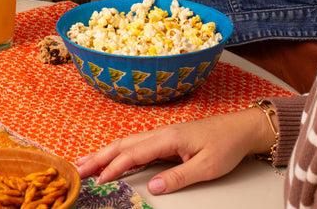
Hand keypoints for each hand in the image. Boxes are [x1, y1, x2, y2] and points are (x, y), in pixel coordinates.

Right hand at [75, 109, 273, 196]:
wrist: (240, 129)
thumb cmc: (224, 146)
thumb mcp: (206, 167)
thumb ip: (178, 177)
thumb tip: (151, 188)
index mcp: (167, 138)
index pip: (133, 154)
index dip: (114, 168)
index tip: (97, 181)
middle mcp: (160, 133)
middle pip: (122, 145)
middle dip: (98, 156)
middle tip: (77, 168)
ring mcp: (162, 135)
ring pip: (127, 144)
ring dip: (105, 153)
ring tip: (86, 162)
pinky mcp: (166, 139)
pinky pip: (136, 146)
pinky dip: (119, 152)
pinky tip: (113, 159)